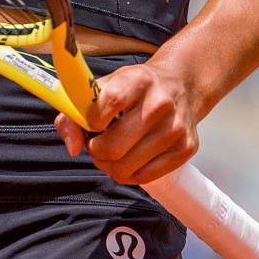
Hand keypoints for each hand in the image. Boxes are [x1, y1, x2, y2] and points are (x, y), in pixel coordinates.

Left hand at [53, 59, 201, 185]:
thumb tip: (73, 147)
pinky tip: (128, 159)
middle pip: (112, 148)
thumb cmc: (135, 89)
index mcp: (136, 80)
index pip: (102, 110)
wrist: (181, 85)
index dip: (90, 123)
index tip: (93, 122)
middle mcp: (159, 103)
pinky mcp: (185, 149)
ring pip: (125, 167)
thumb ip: (74, 113)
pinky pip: (143, 177)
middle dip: (96, 151)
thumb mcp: (104, 86)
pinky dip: (128, 174)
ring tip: (112, 152)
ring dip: (110, 165)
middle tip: (97, 144)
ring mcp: (175, 128)